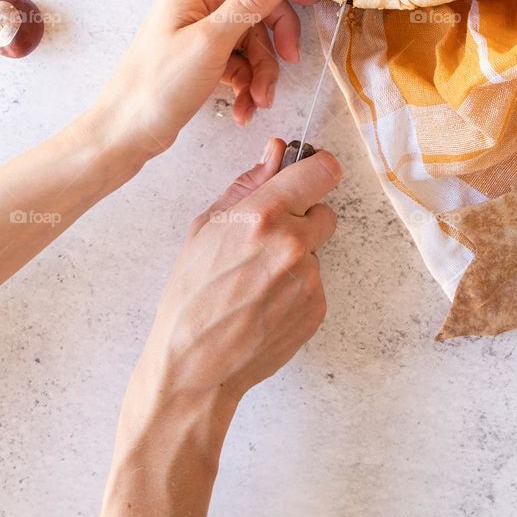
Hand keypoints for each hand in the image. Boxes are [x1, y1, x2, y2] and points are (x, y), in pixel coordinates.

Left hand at [88, 0, 315, 164]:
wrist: (124, 135)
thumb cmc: (157, 86)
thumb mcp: (212, 41)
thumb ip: (250, 1)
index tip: (309, 2)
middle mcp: (198, 2)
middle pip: (257, 4)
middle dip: (275, 38)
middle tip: (290, 60)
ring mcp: (200, 31)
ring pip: (252, 39)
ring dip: (263, 70)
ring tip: (259, 100)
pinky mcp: (202, 58)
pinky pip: (239, 62)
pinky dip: (247, 84)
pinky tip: (244, 108)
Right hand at [137, 138, 339, 402]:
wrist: (194, 365)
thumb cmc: (191, 295)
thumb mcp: (206, 227)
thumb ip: (248, 184)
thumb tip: (275, 152)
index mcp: (264, 216)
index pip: (323, 171)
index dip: (317, 168)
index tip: (311, 172)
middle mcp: (293, 245)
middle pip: (325, 211)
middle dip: (303, 218)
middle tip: (269, 237)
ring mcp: (309, 279)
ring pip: (316, 250)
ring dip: (296, 256)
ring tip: (256, 280)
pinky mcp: (317, 308)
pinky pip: (315, 282)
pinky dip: (296, 287)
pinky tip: (265, 302)